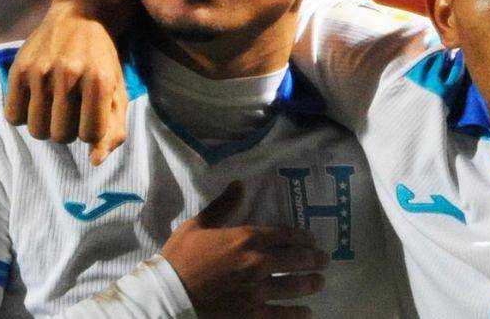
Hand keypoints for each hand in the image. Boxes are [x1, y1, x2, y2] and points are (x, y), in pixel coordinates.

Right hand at [4, 0, 127, 164]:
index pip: (89, 134)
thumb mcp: (118, 91)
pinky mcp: (18, 68)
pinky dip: (25, 117)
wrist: (81, 17)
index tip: (91, 119)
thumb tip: (95, 161)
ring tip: (56, 109)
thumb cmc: (103, 61)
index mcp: (98, 80)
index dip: (91, 133)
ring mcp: (40, 71)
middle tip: (73, 113)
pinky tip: (37, 102)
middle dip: (68, 132)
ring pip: (37, 130)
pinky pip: (13, 116)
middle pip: (61, 136)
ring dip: (47, 127)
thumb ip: (114, 128)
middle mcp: (68, 75)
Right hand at [163, 182, 329, 318]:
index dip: (303, 238)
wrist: (165, 296)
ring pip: (295, 287)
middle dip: (314, 259)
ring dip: (311, 284)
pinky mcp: (252, 315)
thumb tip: (239, 184)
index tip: (311, 240)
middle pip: (297, 260)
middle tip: (323, 260)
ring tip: (319, 283)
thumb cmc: (178, 259)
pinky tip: (307, 313)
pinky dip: (297, 314)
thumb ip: (223, 206)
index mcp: (246, 238)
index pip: (286, 235)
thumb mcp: (197, 225)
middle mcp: (258, 263)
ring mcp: (257, 291)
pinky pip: (282, 315)